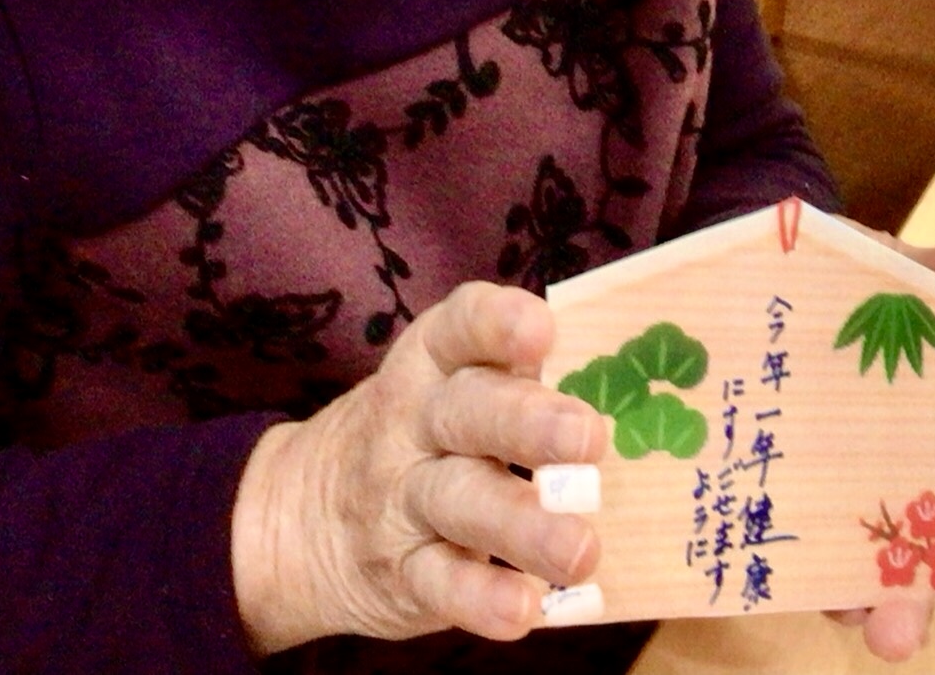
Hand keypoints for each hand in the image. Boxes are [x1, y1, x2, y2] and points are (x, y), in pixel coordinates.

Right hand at [230, 282, 606, 654]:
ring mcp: (401, 499)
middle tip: (589, 438)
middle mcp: (414, 422)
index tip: (541, 332)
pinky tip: (524, 608)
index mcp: (432, 363)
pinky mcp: (400, 572)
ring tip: (581, 548)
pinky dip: (480, 599)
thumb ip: (519, 383)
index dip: (497, 325)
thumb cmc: (419, 436)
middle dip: (527, 423)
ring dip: (521, 525)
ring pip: (459, 502)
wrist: (300, 517)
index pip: (460, 328)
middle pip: (467, 414)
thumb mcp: (447, 389)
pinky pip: (438, 583)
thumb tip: (634, 390)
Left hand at [829, 232, 934, 674]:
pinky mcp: (812, 521)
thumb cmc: (864, 284)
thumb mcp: (906, 270)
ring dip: (901, 616)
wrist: (775, 292)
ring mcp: (872, 509)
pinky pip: (826, 570)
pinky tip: (826, 604)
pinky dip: (830, 593)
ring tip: (885, 639)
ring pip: (901, 582)